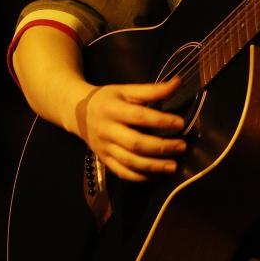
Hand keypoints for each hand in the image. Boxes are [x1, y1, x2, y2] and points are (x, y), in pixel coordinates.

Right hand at [72, 75, 186, 182]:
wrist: (77, 113)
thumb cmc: (107, 99)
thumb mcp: (125, 90)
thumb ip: (152, 90)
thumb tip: (178, 83)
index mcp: (112, 109)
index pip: (139, 116)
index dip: (161, 121)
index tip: (180, 123)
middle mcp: (107, 130)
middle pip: (135, 143)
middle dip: (161, 147)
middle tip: (182, 146)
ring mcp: (105, 148)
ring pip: (130, 162)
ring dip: (154, 166)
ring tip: (173, 166)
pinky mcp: (105, 161)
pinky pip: (123, 173)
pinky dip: (141, 177)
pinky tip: (158, 175)